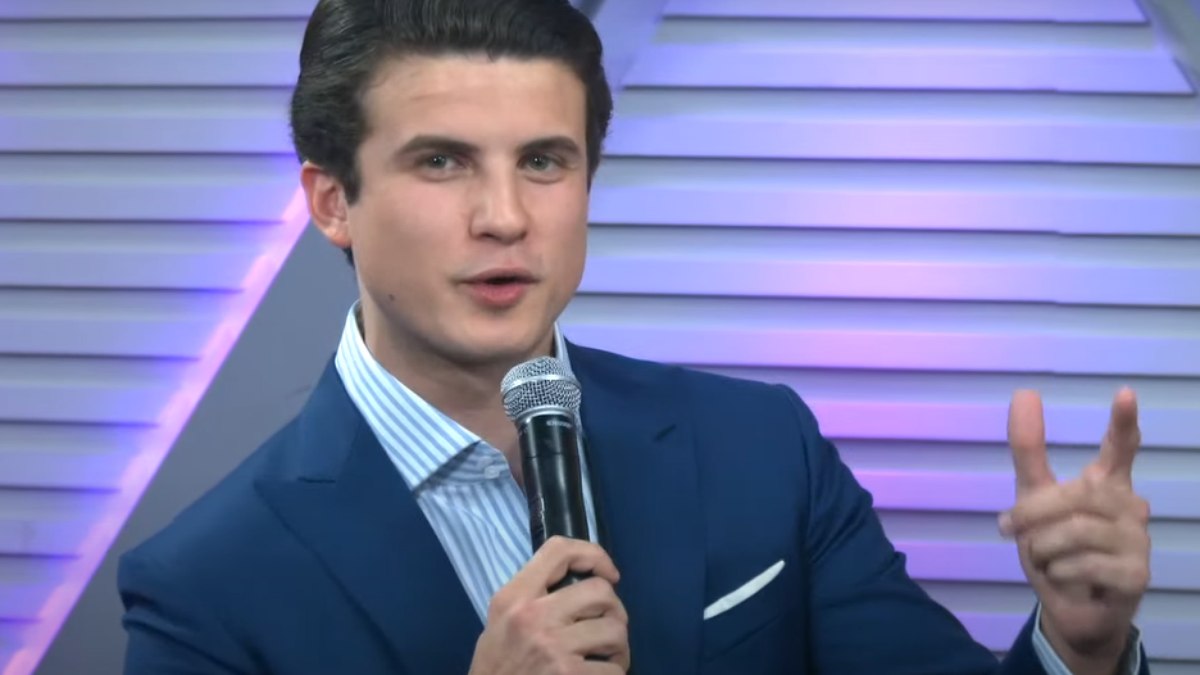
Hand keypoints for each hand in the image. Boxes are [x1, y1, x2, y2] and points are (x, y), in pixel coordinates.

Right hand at [469, 536, 629, 674]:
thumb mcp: (500, 621)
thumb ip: (532, 598)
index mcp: (514, 597)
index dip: (594, 555)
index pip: (559, 551)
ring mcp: (553, 648)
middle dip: (614, 611)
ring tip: (607, 659)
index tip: (608, 574)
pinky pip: (614, 670)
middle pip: (600, 591)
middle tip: (606, 629)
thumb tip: (581, 584)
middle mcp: (533, 616)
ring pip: (615, 631)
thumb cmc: (496, 667)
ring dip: (618, 648)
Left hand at [1002, 388, 1149, 672]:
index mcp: (1108, 484)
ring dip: (1043, 548)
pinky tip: (1063, 578)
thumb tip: (1024, 392)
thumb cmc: (1055, 548)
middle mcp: (1131, 507)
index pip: (1120, 449)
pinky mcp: (1137, 575)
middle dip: (1032, 513)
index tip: (1125, 393)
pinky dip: (1057, 572)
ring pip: (1075, 532)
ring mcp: (1139, 541)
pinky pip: (1082, 565)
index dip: (1123, 423)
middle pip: (1075, 494)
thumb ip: (1029, 451)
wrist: (1070, 609)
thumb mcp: (1033, 498)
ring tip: (1045, 559)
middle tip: (1008, 527)